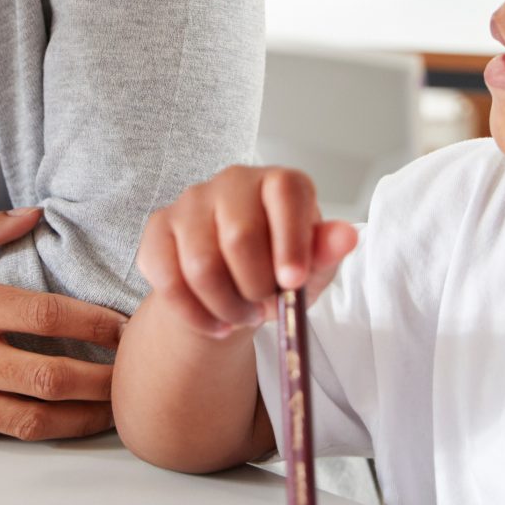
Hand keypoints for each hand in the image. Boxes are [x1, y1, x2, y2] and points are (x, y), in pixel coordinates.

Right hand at [0, 207, 128, 439]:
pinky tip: (66, 422)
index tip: (125, 328)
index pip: (44, 316)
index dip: (94, 324)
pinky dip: (39, 429)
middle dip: (101, 380)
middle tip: (135, 377)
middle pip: (49, 375)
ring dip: (81, 419)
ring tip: (114, 412)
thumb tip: (32, 215)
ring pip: (31, 419)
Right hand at [135, 164, 356, 339]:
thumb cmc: (279, 269)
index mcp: (278, 182)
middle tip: (266, 308)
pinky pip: (167, 279)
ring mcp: (191, 202)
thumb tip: (346, 236)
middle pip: (239, 238)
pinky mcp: (158, 229)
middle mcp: (233, 181)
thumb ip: (326, 252)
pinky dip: (194, 314)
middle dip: (256, 288)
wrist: (234, 286)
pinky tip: (215, 323)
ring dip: (225, 306)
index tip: (293, 283)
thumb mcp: (312, 267)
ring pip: (201, 265)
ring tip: (243, 316)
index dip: (290, 240)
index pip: (285, 192)